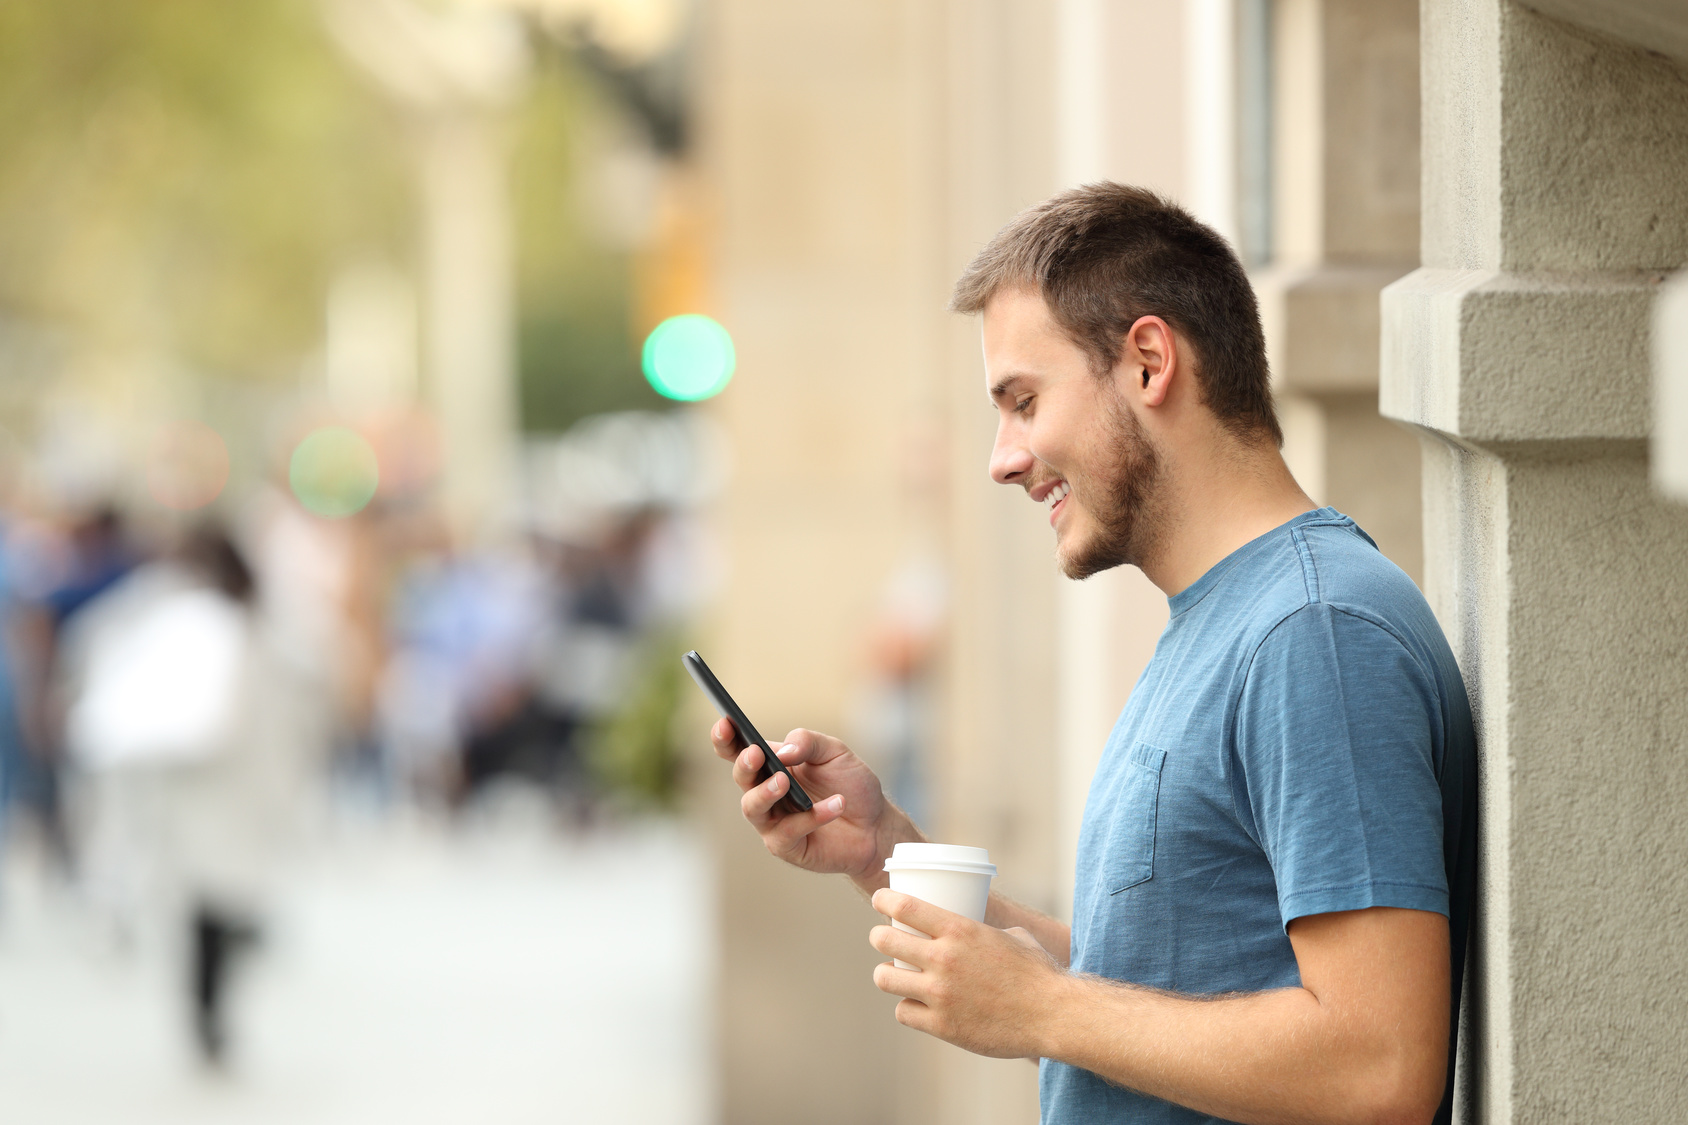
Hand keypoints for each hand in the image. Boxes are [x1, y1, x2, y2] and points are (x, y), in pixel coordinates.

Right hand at [712, 721, 915, 884]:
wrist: (876, 824)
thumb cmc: (850, 784)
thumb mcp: (835, 752)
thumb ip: (807, 742)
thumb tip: (781, 752)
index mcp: (772, 764)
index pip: (739, 750)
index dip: (726, 738)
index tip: (724, 723)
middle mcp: (766, 792)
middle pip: (741, 776)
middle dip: (744, 764)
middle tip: (757, 754)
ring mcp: (773, 821)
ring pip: (752, 808)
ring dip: (765, 793)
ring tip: (784, 781)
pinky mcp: (786, 846)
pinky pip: (788, 832)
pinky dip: (812, 817)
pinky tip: (836, 805)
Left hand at [868, 889, 1067, 1059]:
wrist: (1053, 1015)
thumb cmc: (1038, 973)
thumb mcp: (1012, 937)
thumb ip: (984, 933)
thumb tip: (976, 932)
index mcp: (960, 931)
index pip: (905, 907)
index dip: (884, 900)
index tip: (879, 899)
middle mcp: (944, 959)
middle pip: (885, 941)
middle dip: (879, 937)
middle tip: (883, 940)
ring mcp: (940, 994)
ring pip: (885, 979)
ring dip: (887, 975)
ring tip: (893, 975)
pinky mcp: (942, 1025)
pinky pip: (904, 1013)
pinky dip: (907, 1008)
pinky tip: (915, 1006)